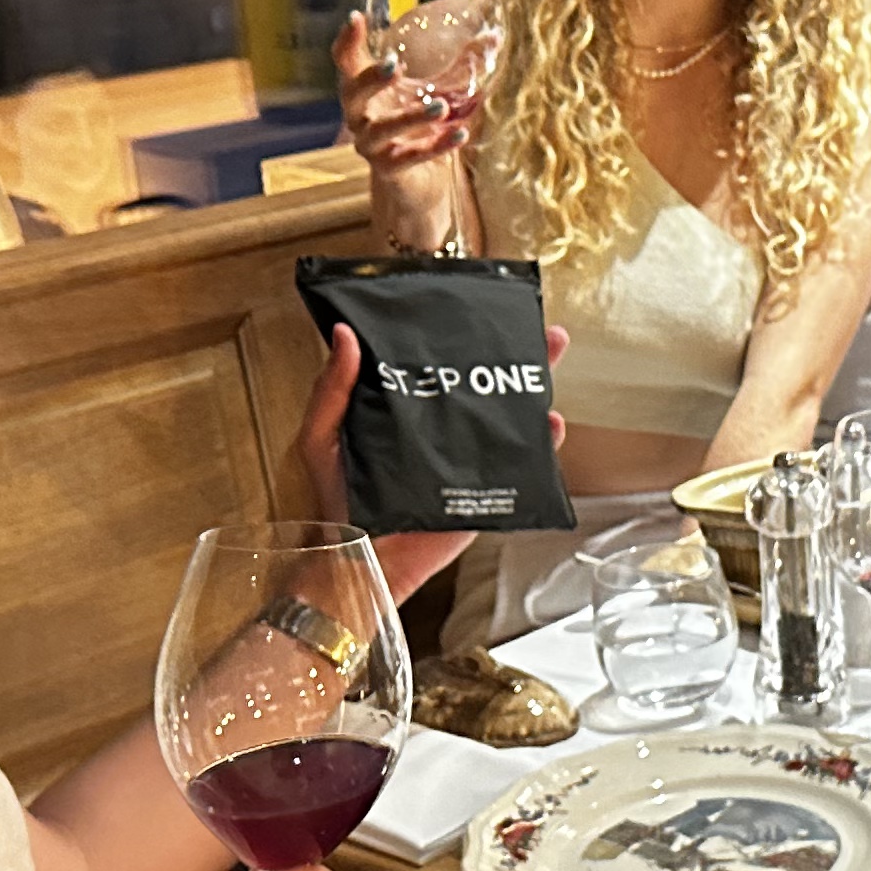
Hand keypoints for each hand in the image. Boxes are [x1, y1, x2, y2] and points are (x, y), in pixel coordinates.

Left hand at [296, 320, 567, 606]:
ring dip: (535, 390)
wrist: (359, 561)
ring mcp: (465, 460)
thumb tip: (345, 336)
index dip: (462, 336)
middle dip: (518, 355)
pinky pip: (520, 468)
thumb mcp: (320, 437)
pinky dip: (541, 446)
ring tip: (551, 362)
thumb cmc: (336, 502)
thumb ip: (331, 391)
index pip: (436, 365)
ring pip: (508, 419)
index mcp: (403, 410)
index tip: (483, 308)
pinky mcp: (481, 493)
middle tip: (542, 331)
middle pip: (484, 384)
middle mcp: (439, 430)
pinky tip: (549, 425)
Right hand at [338, 13, 474, 179]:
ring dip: (411, 117)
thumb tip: (496, 36)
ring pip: (382, 130)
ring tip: (441, 106)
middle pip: (351, 93)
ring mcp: (372, 145)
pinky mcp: (389, 170)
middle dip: (371, 79)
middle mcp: (361, 115)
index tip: (356, 18)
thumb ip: (466, 63)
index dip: (347, 41)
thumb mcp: (442, 88)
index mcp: (365, 89)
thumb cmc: (422, 123)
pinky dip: (436, 146)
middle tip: (394, 65)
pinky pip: (410, 158)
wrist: (419, 179)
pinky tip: (460, 134)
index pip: (346, 61)